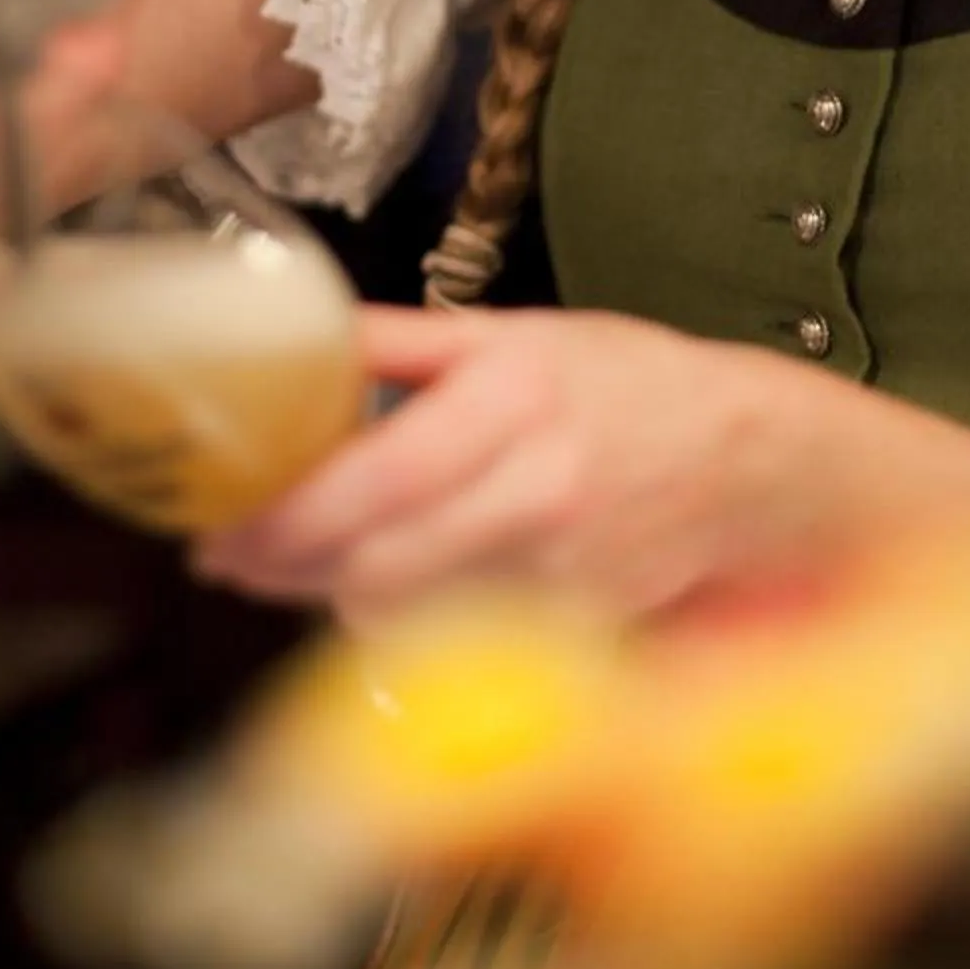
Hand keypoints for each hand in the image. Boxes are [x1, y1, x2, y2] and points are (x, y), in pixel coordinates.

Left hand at [191, 302, 833, 622]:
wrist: (752, 461)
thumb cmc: (629, 385)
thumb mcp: (520, 334)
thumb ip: (403, 342)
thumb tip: (302, 333)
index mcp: (512, 402)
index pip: (373, 480)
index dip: (282, 518)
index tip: (218, 528)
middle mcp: (533, 491)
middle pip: (371, 563)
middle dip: (284, 569)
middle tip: (231, 555)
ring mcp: (554, 570)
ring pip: (403, 611)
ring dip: (333, 592)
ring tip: (298, 561)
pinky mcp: (567, 625)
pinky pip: (452, 635)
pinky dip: (405, 616)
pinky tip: (386, 583)